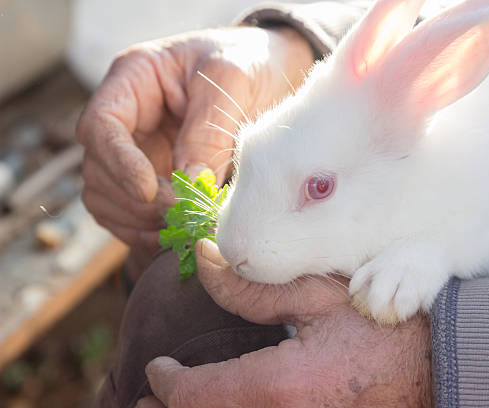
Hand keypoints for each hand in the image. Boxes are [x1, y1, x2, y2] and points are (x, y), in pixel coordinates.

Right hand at [77, 26, 313, 248]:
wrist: (269, 73)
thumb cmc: (247, 61)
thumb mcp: (231, 80)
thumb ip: (208, 129)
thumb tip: (188, 183)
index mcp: (134, 80)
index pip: (101, 125)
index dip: (119, 163)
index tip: (151, 192)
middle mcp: (127, 119)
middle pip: (99, 169)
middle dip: (136, 200)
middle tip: (182, 215)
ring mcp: (137, 152)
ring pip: (107, 198)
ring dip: (138, 222)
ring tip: (183, 229)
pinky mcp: (154, 179)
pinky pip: (130, 215)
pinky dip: (146, 232)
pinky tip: (176, 238)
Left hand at [137, 240, 432, 407]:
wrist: (435, 365)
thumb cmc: (379, 324)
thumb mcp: (314, 296)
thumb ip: (250, 287)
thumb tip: (204, 259)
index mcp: (278, 385)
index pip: (198, 395)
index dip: (168, 384)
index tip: (158, 370)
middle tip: (146, 403)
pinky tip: (225, 407)